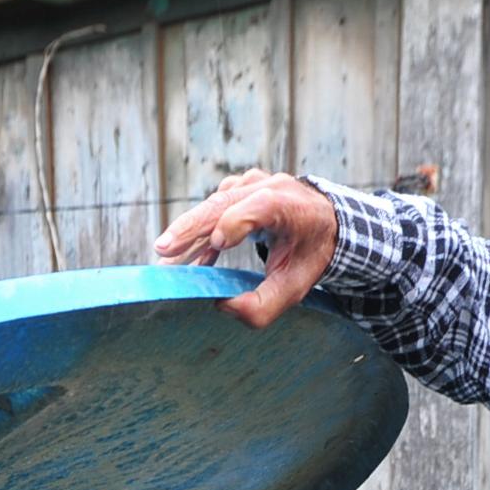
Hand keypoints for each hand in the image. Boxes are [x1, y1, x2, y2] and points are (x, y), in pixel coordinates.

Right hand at [151, 169, 337, 328]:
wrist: (326, 221)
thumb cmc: (310, 253)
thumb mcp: (295, 286)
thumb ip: (264, 304)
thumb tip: (222, 305)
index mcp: (289, 205)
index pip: (261, 207)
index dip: (237, 222)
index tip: (217, 244)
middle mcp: (268, 186)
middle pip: (225, 203)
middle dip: (192, 227)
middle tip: (164, 249)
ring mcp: (250, 184)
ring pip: (213, 205)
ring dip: (188, 232)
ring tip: (165, 259)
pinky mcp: (238, 190)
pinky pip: (213, 209)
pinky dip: (197, 232)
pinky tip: (184, 257)